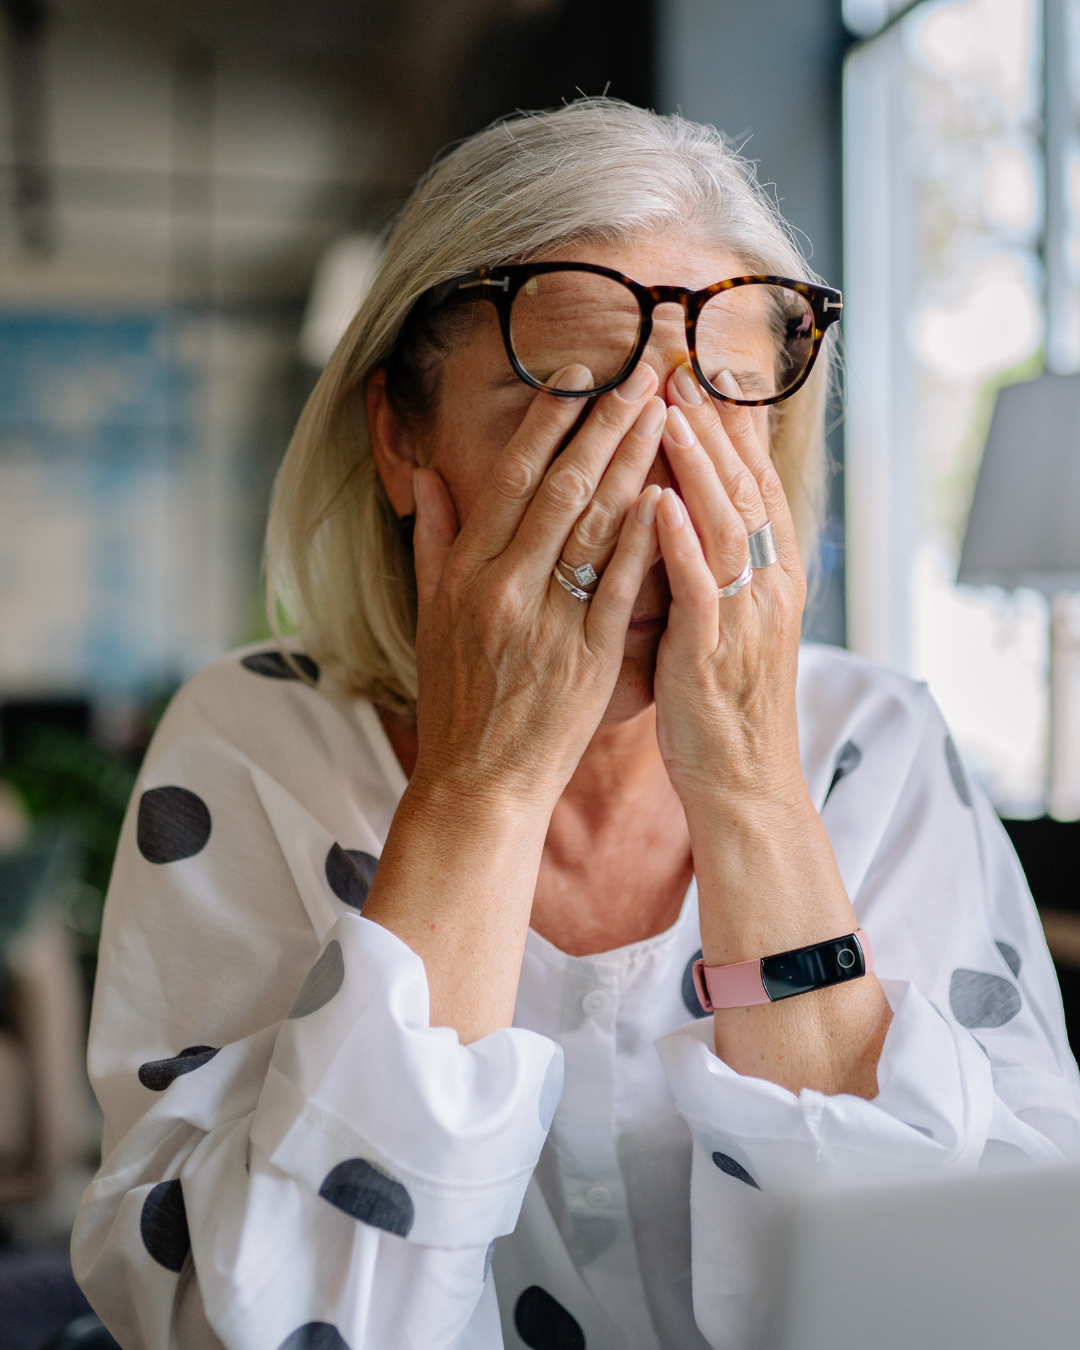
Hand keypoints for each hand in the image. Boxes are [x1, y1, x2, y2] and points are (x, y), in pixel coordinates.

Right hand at [409, 363, 665, 811]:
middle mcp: (502, 586)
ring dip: (633, 462)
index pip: (511, 478)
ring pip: (595, 525)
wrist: (477, 781)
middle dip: (605, 422)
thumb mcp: (429, 617)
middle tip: (644, 371)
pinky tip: (670, 493)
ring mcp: (546, 620)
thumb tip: (425, 476)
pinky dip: (645, 537)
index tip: (579, 373)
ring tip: (666, 412)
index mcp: (464, 571)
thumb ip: (432, 542)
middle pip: (561, 487)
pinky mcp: (587, 657)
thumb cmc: (457, 700)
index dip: (547, 421)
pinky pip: (620, 586)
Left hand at [651, 364, 806, 809]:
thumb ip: (709, 569)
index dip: (730, 428)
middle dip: (713, 425)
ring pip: (726, 525)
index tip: (701, 373)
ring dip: (698, 466)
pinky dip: (680, 544)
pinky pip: (699, 589)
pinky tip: (658, 504)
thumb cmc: (721, 705)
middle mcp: (765, 587)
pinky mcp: (712, 652)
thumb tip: (682, 514)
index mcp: (767, 578)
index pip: (752, 485)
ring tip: (670, 411)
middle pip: (743, 489)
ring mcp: (742, 618)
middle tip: (681, 366)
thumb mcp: (725, 625)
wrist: (744, 785)